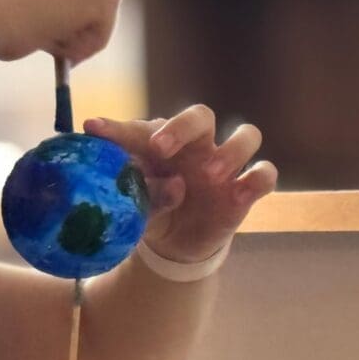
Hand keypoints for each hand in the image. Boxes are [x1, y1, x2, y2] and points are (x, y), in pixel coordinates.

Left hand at [84, 105, 277, 262]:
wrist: (177, 243)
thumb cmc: (154, 209)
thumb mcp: (136, 205)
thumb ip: (141, 193)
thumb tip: (148, 183)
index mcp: (162, 142)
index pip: (144, 127)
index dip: (119, 129)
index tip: (93, 129)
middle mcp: (198, 146)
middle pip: (202, 116)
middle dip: (182, 127)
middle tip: (161, 148)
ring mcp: (227, 165)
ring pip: (247, 135)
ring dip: (231, 150)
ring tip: (212, 174)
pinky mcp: (247, 189)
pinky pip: (265, 174)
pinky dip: (258, 178)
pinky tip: (241, 192)